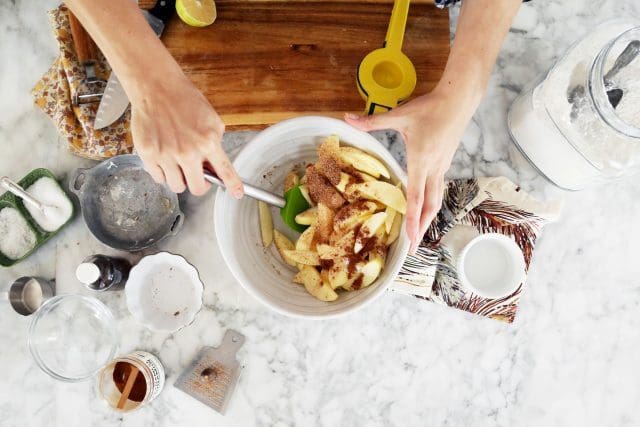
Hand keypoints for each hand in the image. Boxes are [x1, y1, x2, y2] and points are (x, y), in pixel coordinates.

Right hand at [130, 72, 243, 197]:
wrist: (157, 87)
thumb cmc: (185, 100)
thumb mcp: (211, 120)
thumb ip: (215, 144)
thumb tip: (215, 167)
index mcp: (208, 142)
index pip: (225, 172)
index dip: (233, 186)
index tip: (237, 194)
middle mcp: (188, 152)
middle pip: (198, 189)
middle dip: (200, 184)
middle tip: (196, 174)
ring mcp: (167, 155)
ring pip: (176, 186)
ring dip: (179, 178)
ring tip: (177, 161)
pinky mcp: (148, 155)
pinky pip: (158, 178)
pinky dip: (162, 171)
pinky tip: (163, 156)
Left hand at [345, 90, 469, 253]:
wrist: (459, 99)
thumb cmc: (430, 107)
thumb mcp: (400, 115)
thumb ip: (372, 121)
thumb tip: (348, 118)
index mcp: (422, 160)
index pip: (417, 197)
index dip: (413, 219)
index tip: (411, 238)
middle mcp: (434, 168)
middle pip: (430, 206)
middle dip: (422, 228)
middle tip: (414, 248)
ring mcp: (442, 167)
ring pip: (436, 199)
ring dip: (427, 218)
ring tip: (419, 235)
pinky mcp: (445, 162)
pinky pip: (438, 189)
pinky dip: (431, 204)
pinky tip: (425, 208)